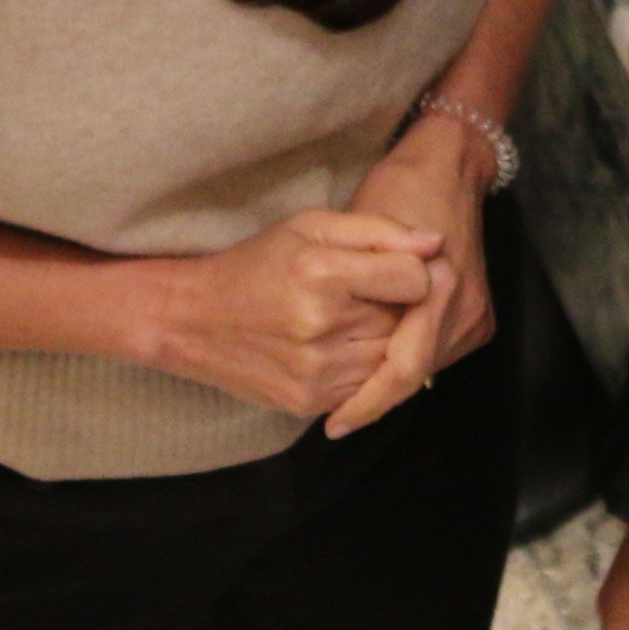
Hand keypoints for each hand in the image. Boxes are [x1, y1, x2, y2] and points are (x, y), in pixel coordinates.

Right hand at [138, 207, 441, 418]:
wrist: (192, 320)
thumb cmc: (257, 264)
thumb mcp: (310, 227)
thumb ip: (377, 231)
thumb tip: (436, 243)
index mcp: (321, 274)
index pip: (415, 278)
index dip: (409, 270)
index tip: (388, 268)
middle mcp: (320, 327)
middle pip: (407, 321)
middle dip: (396, 307)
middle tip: (362, 295)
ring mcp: (316, 372)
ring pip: (393, 359)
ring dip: (383, 341)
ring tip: (347, 320)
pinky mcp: (311, 403)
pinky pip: (368, 388)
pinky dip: (363, 368)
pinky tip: (336, 347)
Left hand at [324, 111, 501, 436]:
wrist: (447, 168)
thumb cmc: (395, 191)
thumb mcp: (357, 226)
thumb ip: (355, 280)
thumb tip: (339, 345)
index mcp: (439, 289)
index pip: (402, 367)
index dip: (367, 401)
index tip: (333, 423)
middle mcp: (466, 308)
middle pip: (415, 376)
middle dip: (374, 401)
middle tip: (333, 421)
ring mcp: (477, 315)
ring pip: (426, 370)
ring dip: (387, 387)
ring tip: (345, 404)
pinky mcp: (478, 318)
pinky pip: (435, 355)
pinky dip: (404, 367)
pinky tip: (372, 374)